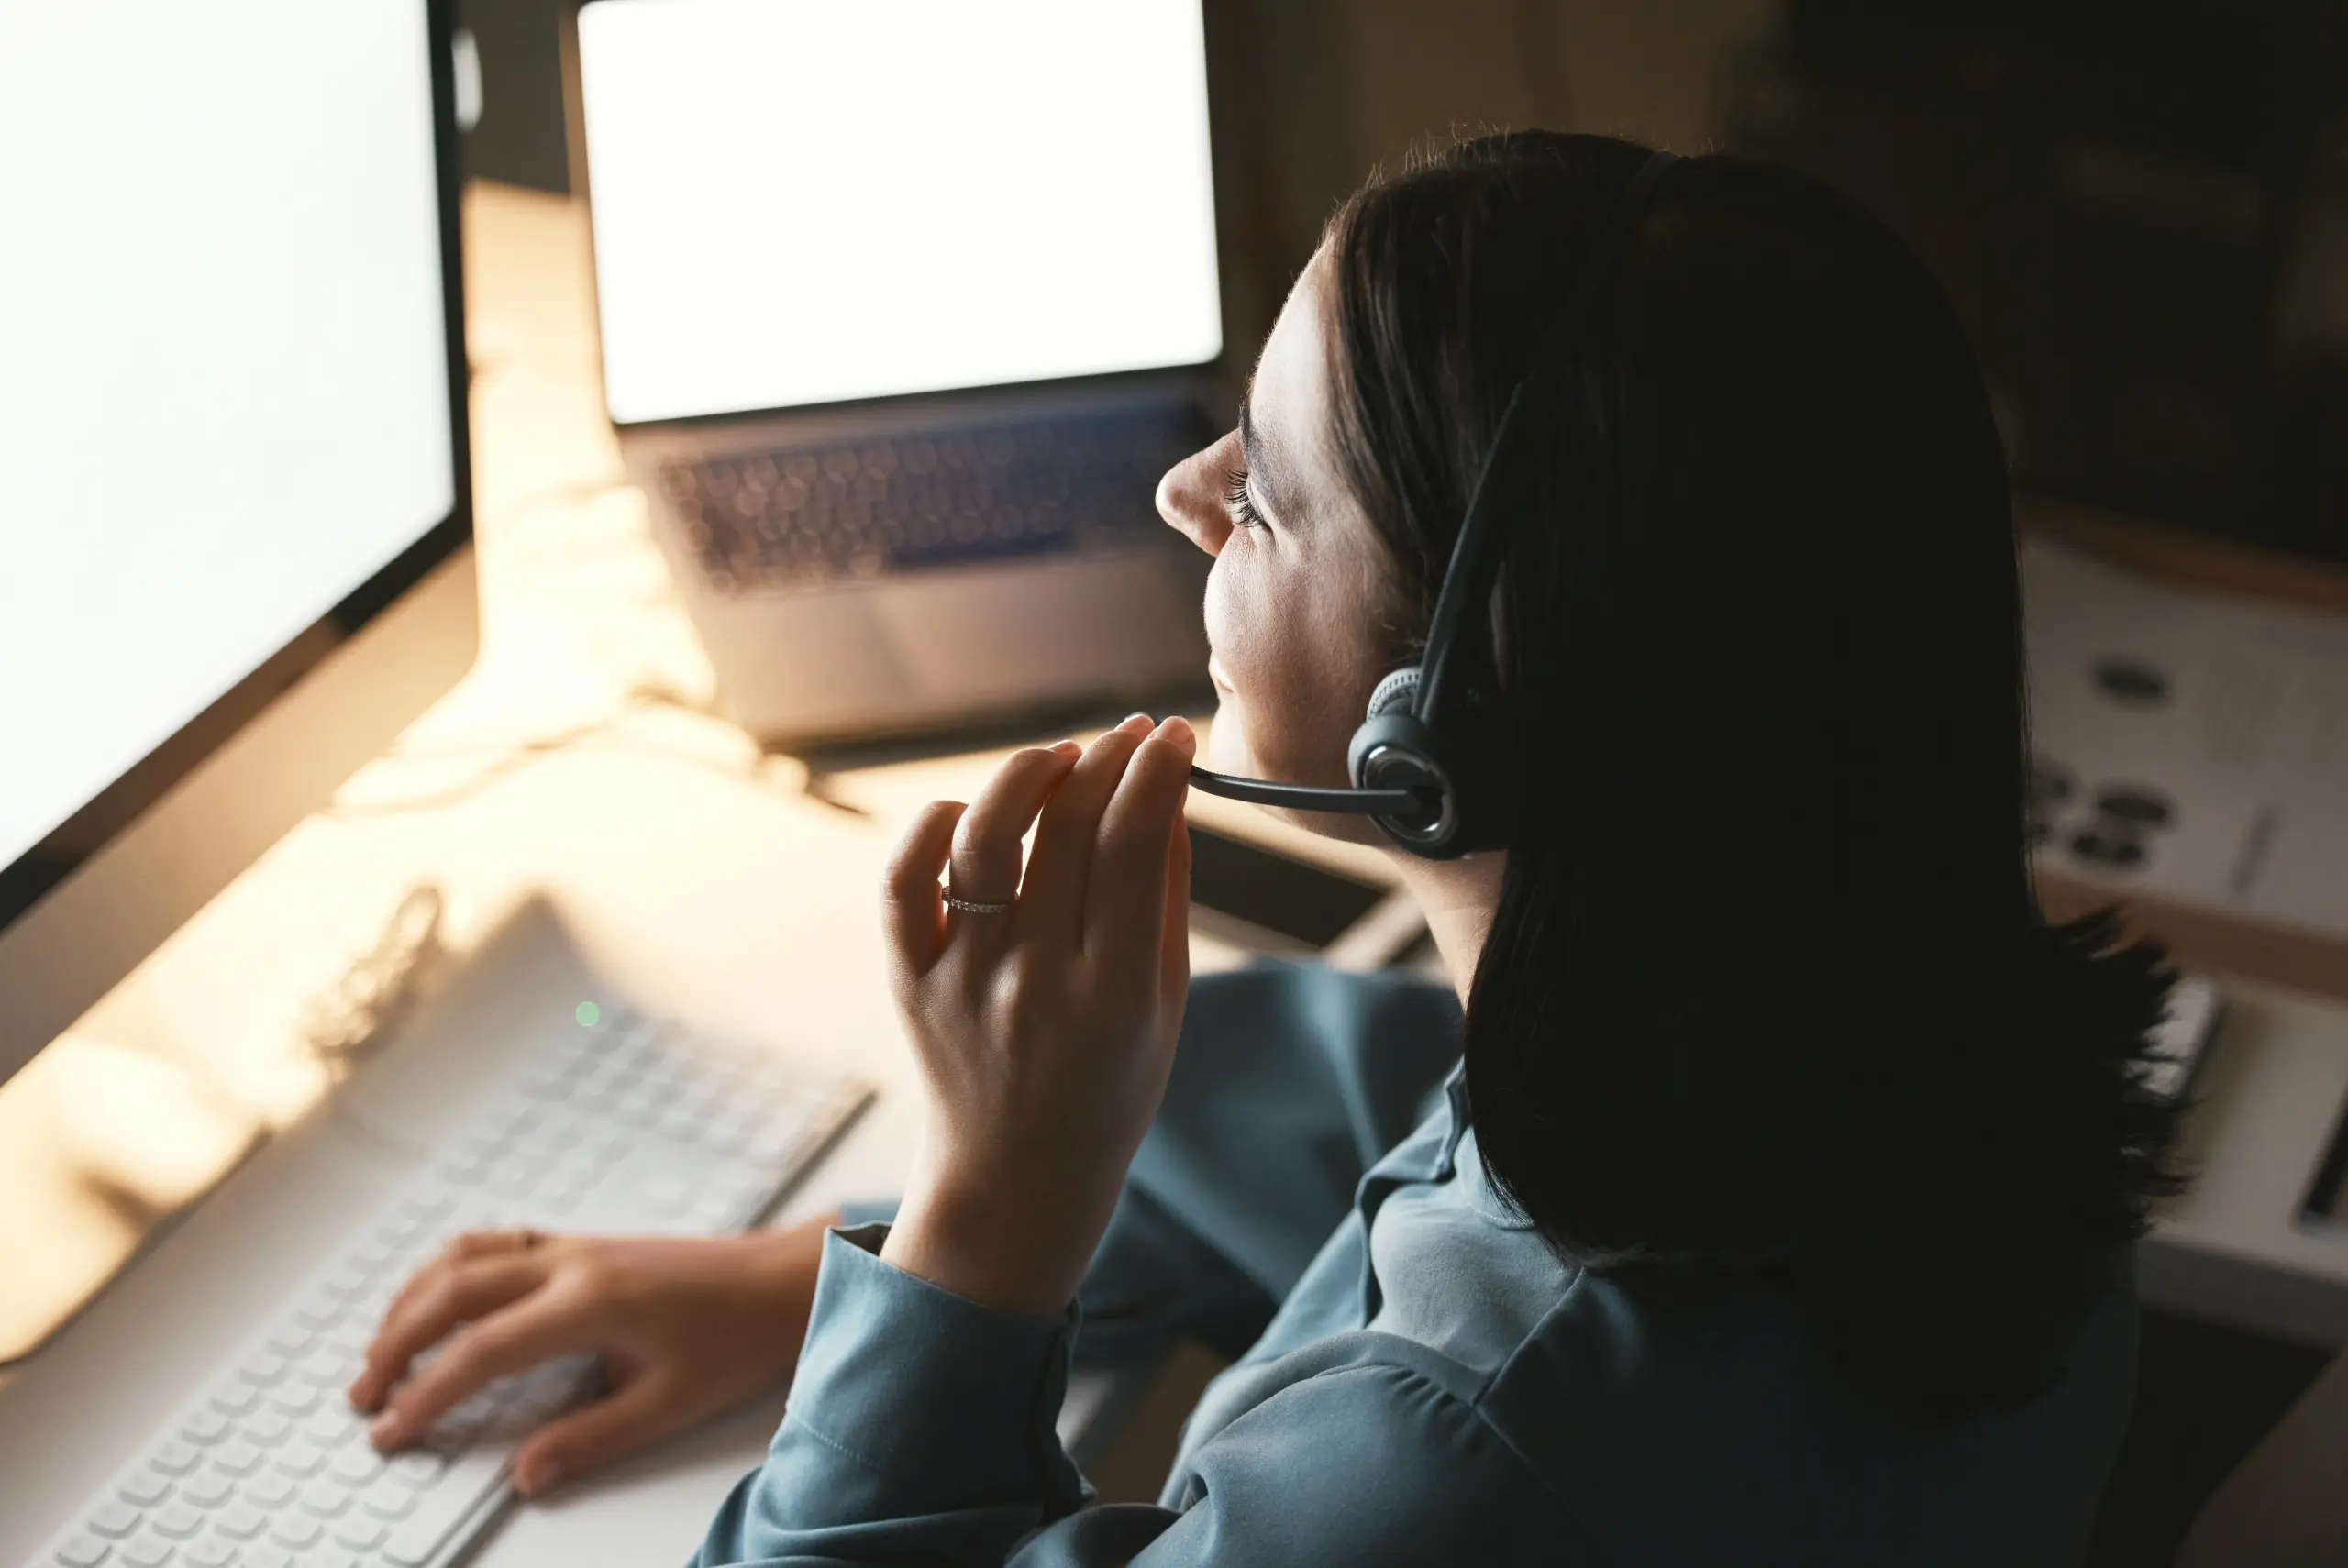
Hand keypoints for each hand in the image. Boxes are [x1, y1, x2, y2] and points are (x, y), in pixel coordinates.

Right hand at [347, 1216, 832, 1494]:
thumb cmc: (738, 1339)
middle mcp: (572, 1263)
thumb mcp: (670, 1405)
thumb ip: (591, 1440)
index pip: (482, 1351)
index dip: (428, 1394)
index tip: (391, 1431)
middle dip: (397, 1344)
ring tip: (381, 1351)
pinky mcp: (583, 1244)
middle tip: (364, 1396)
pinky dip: (450, 1269)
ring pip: (467, 1257)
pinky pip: (496, 1242)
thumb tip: (524, 1475)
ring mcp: (575, 1246)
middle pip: (454, 1292)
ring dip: (414, 1300)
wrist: (783, 1281)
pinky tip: (435, 1298)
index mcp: (591, 1302)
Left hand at [879, 713, 1195, 1317]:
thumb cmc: (1108, 1088)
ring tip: (1061, 759)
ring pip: (984, 838)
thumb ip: (1167, 896)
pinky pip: (904, 882)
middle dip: (1108, 759)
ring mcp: (963, 979)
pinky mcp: (909, 979)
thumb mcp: (1166, 1004)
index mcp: (1112, 996)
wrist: (1015, 1179)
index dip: (1158, 772)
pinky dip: (932, 828)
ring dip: (1027, 775)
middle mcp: (1034, 982)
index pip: (1133, 844)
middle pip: (1067, 829)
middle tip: (1131, 737)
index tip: (1175, 737)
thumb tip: (1167, 791)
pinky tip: (971, 813)